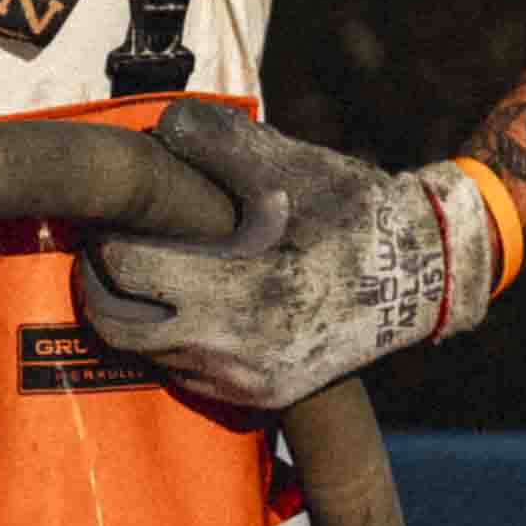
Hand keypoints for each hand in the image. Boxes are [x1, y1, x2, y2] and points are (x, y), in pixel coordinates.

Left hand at [72, 98, 495, 412]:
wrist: (424, 278)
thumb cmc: (356, 213)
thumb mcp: (295, 167)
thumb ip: (221, 144)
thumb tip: (160, 128)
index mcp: (239, 293)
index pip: (125, 271)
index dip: (106, 237)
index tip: (110, 213)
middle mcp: (235, 352)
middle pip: (117, 326)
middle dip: (101, 283)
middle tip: (106, 246)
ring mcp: (246, 381)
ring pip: (150, 353)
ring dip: (136, 312)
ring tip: (151, 268)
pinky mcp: (261, 396)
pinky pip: (187, 373)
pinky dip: (173, 340)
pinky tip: (189, 303)